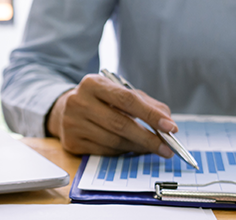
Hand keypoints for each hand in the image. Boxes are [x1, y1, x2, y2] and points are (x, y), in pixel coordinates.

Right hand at [48, 74, 177, 156]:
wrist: (65, 110)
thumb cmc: (101, 101)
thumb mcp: (121, 93)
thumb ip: (147, 104)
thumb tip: (168, 122)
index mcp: (93, 83)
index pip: (127, 99)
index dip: (151, 115)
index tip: (170, 127)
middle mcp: (78, 101)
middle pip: (120, 123)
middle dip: (148, 138)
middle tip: (167, 148)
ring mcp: (72, 123)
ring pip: (114, 141)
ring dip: (137, 147)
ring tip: (151, 148)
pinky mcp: (71, 141)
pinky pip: (104, 151)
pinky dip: (122, 151)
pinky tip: (130, 147)